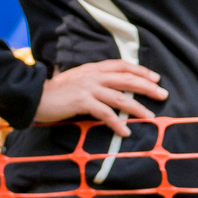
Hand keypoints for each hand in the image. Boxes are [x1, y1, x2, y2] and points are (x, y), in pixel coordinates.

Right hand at [36, 60, 166, 134]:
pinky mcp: (82, 102)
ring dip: (137, 108)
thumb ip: (93, 81)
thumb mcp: (76, 80)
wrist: (34, 96)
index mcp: (92, 68)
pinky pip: (105, 114)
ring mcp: (88, 88)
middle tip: (163, 94)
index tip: (155, 77)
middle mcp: (93, 76)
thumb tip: (110, 87)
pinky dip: (117, 124)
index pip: (122, 65)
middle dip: (147, 86)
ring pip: (120, 97)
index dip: (140, 70)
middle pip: (127, 79)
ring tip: (150, 116)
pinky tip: (126, 132)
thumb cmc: (55, 92)